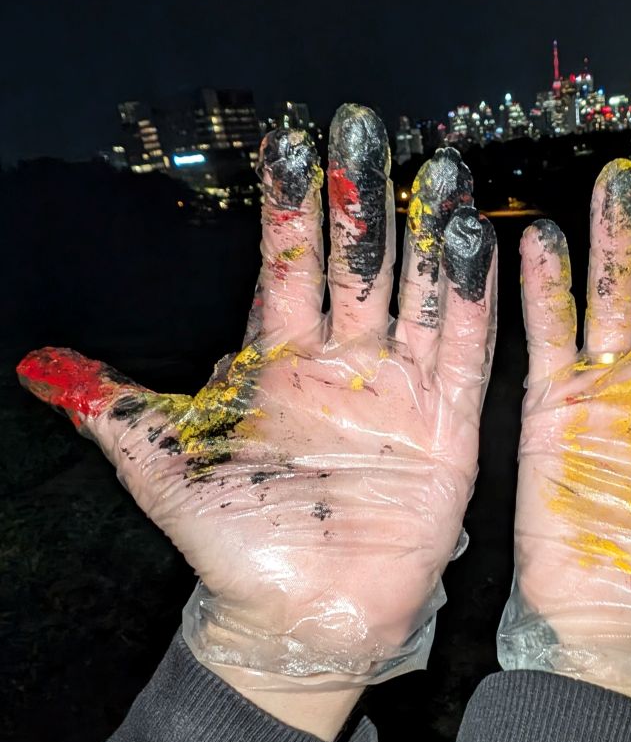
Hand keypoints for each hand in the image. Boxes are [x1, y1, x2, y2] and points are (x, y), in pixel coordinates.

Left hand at [18, 109, 495, 738]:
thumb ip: (111, 405)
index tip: (294, 140)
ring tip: (439, 168)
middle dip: (361, 194)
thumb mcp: (159, 465)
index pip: (287, 264)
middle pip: (355, 262)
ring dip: (426, 234)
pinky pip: (463, 352)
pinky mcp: (445, 427)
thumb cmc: (228, 543)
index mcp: (276, 360)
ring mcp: (397, 391)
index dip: (292, 204)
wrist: (292, 617)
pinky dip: (471, 300)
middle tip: (366, 124)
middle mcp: (340, 363)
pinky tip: (476, 243)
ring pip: (416, 294)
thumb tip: (36, 363)